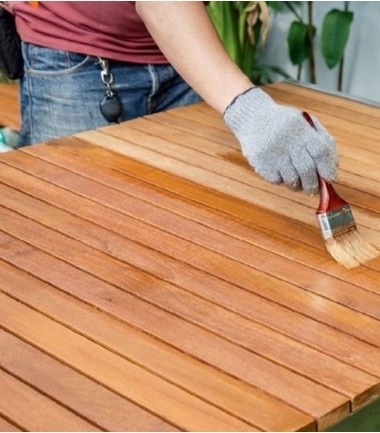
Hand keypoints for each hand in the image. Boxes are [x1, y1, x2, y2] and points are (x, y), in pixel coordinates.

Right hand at [223, 87, 337, 194]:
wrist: (253, 117)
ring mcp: (272, 153)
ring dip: (297, 185)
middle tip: (313, 189)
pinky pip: (276, 180)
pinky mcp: (260, 162)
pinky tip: (279, 171)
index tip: (330, 179)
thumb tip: (333, 168)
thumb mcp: (306, 123)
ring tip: (296, 182)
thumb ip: (323, 141)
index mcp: (301, 129)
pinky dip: (281, 180)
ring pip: (291, 180)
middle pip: (307, 170)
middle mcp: (287, 141)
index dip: (327, 168)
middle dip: (313, 184)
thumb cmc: (285, 123)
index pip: (320, 152)